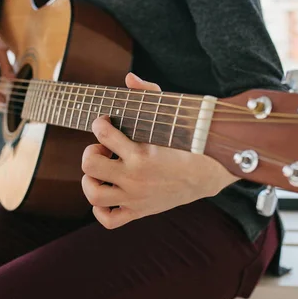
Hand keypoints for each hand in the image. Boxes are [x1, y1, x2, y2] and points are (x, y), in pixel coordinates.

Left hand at [81, 73, 238, 228]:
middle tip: (104, 151)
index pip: (103, 134)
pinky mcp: (138, 211)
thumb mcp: (170, 115)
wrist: (207, 174)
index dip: (99, 124)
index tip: (105, 123)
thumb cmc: (187, 142)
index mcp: (141, 153)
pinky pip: (108, 220)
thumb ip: (149, 94)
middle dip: (91, 154)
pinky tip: (108, 194)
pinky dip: (100, 209)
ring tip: (102, 172)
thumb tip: (129, 78)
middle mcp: (135, 178)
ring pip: (94, 195)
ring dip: (90, 181)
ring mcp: (135, 197)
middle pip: (89, 166)